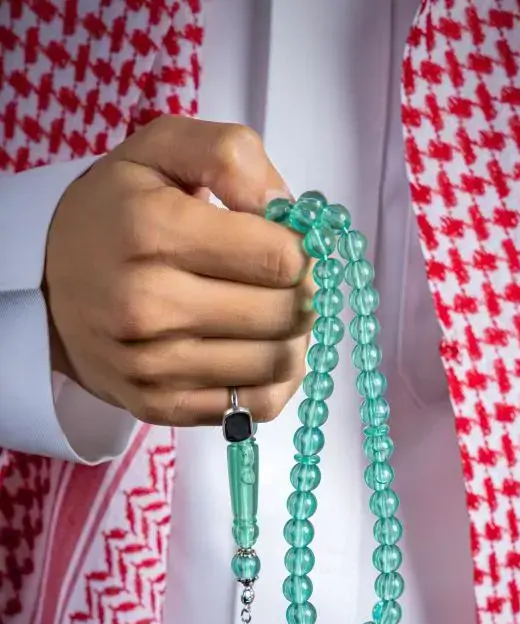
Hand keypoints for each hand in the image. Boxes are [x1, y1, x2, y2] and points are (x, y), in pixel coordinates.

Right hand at [44, 116, 312, 424]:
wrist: (45, 283)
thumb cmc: (115, 211)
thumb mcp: (161, 149)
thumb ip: (230, 156)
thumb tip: (286, 208)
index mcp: (154, 230)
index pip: (280, 256)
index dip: (302, 249)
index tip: (288, 244)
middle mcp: (149, 305)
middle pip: (285, 313)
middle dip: (303, 293)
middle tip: (286, 281)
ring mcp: (152, 364)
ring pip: (278, 363)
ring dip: (293, 338)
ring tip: (271, 313)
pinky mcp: (159, 405)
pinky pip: (256, 406)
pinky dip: (275, 380)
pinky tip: (259, 352)